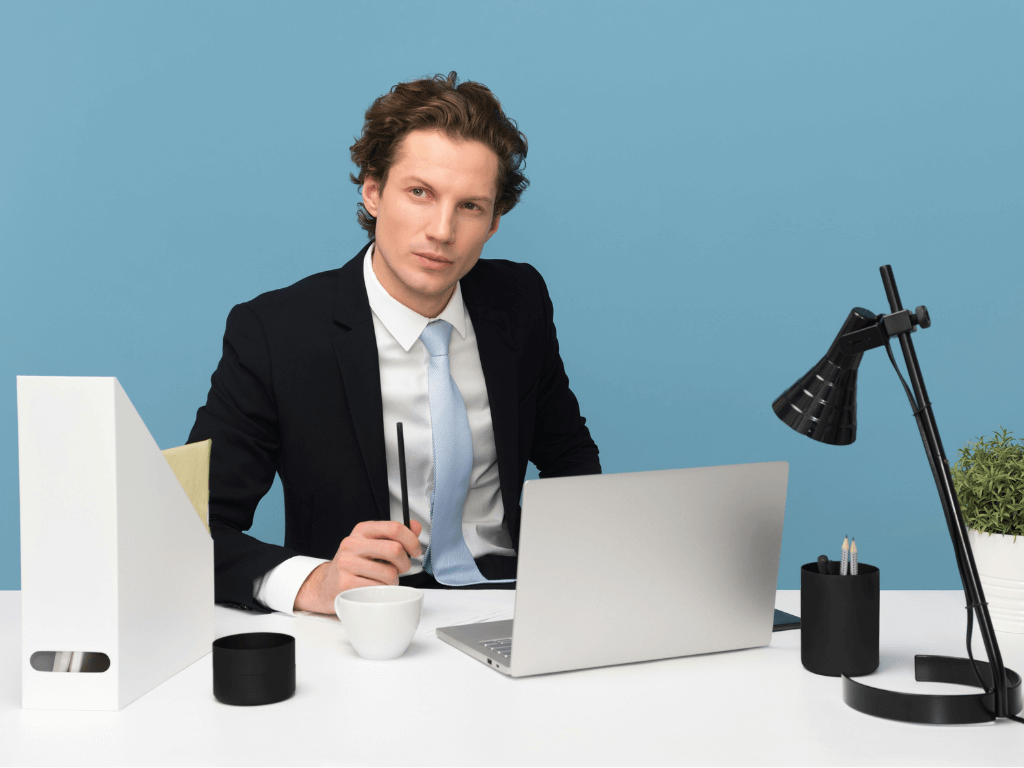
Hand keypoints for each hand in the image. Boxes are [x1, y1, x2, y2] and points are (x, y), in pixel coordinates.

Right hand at [293, 520, 422, 613]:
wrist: (328, 584)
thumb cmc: (355, 564)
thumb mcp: (373, 544)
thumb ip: (396, 535)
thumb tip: (416, 527)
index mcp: (362, 530)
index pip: (394, 527)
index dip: (411, 540)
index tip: (415, 550)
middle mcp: (352, 544)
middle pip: (394, 550)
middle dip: (405, 563)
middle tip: (401, 568)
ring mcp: (347, 563)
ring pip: (389, 573)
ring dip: (393, 581)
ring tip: (384, 580)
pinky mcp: (345, 583)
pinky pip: (378, 589)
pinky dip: (382, 591)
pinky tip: (374, 588)